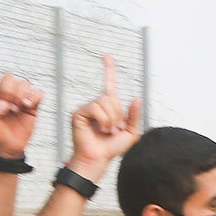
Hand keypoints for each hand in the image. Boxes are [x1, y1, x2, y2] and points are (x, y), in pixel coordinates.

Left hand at [0, 40, 42, 158]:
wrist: (7, 148)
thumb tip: (3, 104)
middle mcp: (4, 92)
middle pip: (9, 77)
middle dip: (8, 92)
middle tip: (7, 108)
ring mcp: (19, 97)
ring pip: (24, 83)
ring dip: (21, 96)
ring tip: (16, 110)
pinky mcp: (32, 103)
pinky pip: (38, 92)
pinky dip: (34, 97)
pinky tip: (28, 107)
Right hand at [67, 53, 143, 173]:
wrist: (98, 159)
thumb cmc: (111, 148)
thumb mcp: (130, 132)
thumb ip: (134, 116)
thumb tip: (136, 98)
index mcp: (108, 106)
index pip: (109, 83)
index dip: (108, 69)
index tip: (105, 55)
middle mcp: (96, 104)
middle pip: (112, 97)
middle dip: (118, 115)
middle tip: (114, 130)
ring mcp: (87, 108)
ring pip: (105, 103)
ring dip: (111, 120)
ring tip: (107, 131)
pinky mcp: (79, 113)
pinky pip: (96, 108)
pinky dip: (103, 120)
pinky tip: (100, 130)